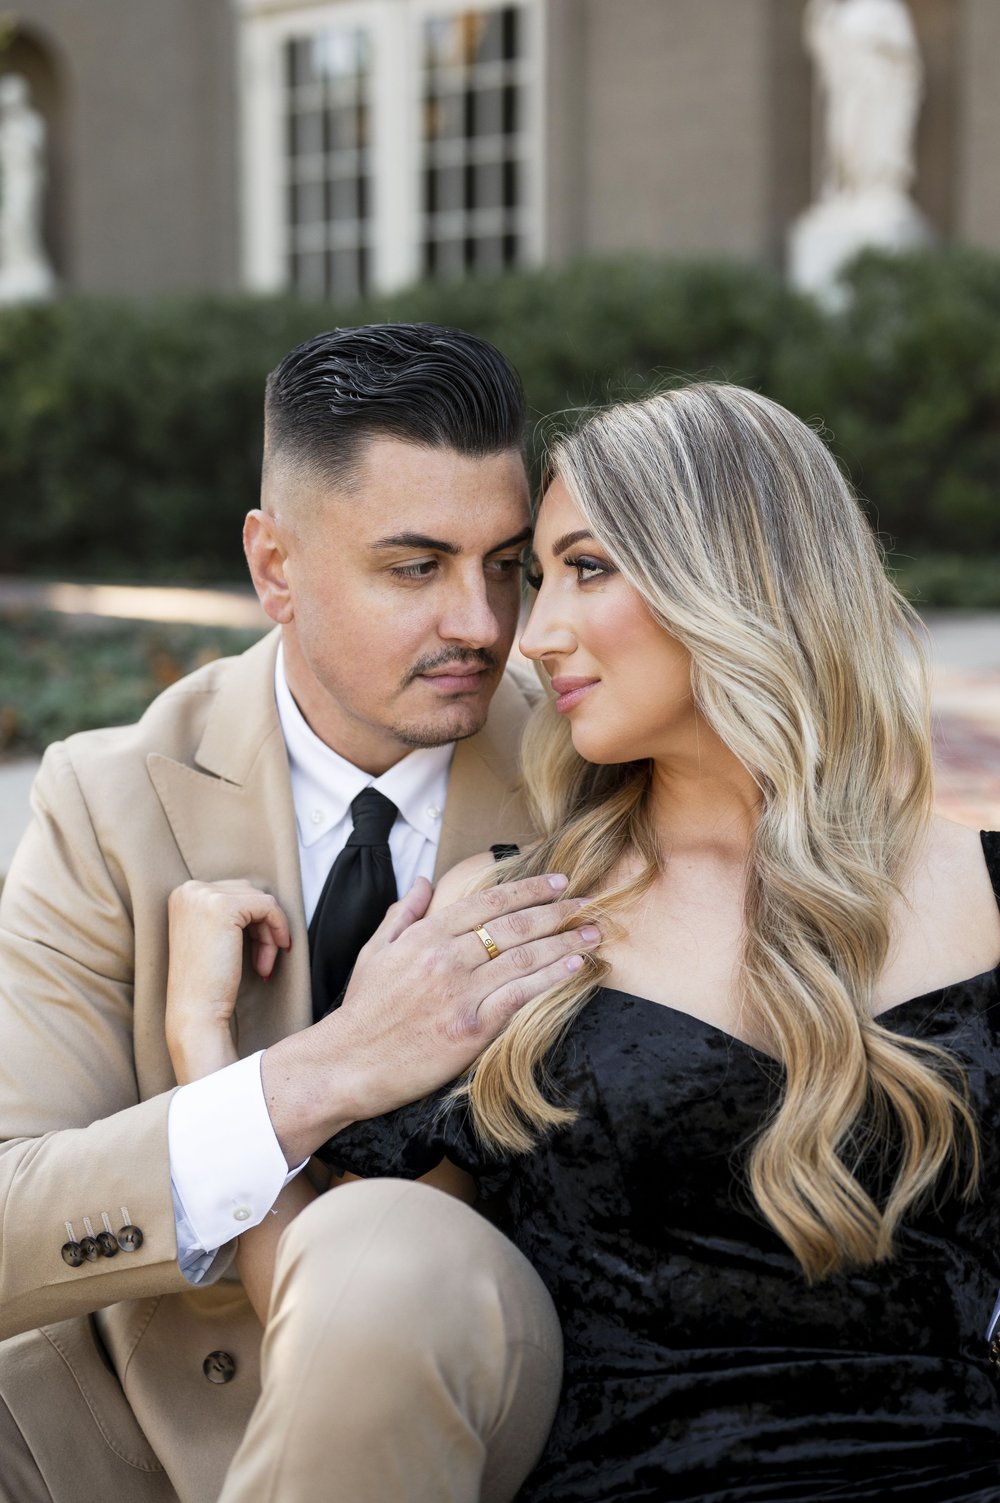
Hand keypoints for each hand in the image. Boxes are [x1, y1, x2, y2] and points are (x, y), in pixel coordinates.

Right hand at [166, 880, 291, 1083]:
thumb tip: (265, 899)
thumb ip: (228, 913)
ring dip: (269, 934)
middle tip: (264, 962)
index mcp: (183, 895)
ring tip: (264, 965)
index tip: (259, 953)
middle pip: (249, 894)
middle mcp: (189, 890)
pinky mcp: (222, 907)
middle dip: (262, 928)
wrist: (194, 1012)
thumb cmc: (207, 983)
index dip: (253, 923)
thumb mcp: (211, 936)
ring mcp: (203, 896)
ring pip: (260, 901)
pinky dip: (278, 930)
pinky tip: (269, 961)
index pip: (235, 893)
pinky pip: (269, 906)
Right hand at [261, 873, 600, 1163]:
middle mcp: (445, 958)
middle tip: (587, 902)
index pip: (487, 902)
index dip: (527, 889)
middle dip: (556, 910)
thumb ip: (404, 914)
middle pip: (513, 925)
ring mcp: (459, 993)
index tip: (557, 882)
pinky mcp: (470, 1028)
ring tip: (594, 932)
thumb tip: (425, 883)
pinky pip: (521, 995)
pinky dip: (552, 977)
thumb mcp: (375, 951)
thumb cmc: (361, 1011)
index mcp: (425, 935)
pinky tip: (576, 966)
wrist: (345, 1063)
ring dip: (565, 941)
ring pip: (523, 956)